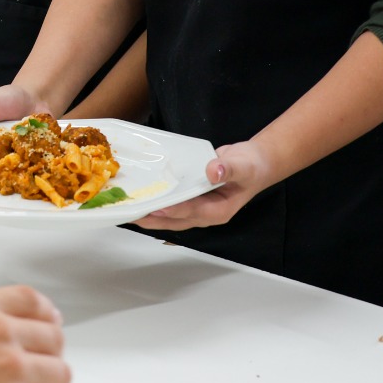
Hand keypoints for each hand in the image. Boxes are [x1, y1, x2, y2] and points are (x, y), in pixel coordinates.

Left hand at [133, 140, 275, 230]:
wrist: (254, 162)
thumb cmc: (252, 167)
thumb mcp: (244, 167)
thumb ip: (229, 169)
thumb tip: (213, 171)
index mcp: (219, 211)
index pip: (192, 212)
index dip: (174, 210)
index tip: (156, 208)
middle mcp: (205, 212)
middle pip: (175, 219)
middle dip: (152, 218)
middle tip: (130, 214)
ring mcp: (197, 205)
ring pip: (170, 213)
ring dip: (151, 212)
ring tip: (129, 208)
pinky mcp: (191, 196)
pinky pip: (173, 200)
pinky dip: (158, 198)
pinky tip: (143, 193)